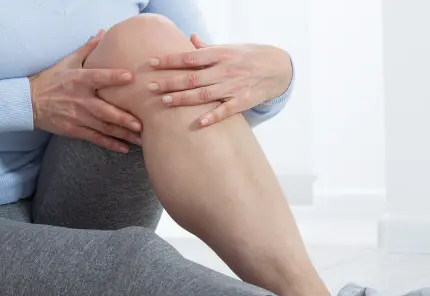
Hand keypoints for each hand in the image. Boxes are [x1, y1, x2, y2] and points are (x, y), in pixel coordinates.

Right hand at [30, 30, 142, 153]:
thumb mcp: (68, 62)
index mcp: (78, 80)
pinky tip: (124, 148)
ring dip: (123, 134)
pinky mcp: (74, 130)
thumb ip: (87, 50)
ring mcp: (77, 117)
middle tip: (141, 123)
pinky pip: (95, 138)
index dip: (113, 77)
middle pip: (104, 110)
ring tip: (141, 138)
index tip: (130, 77)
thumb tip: (103, 33)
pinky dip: (110, 144)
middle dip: (123, 119)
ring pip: (103, 127)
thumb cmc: (51, 80)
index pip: (97, 77)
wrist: (30, 103)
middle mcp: (79, 99)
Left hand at [147, 34, 292, 126]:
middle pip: (192, 77)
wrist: (279, 68)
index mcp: (220, 54)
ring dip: (183, 99)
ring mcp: (234, 87)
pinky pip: (225, 111)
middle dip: (170, 82)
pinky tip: (198, 123)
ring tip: (165, 102)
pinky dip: (212, 117)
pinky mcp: (243, 101)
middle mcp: (225, 70)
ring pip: (204, 94)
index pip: (190, 57)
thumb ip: (208, 47)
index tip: (152, 63)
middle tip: (151, 87)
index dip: (170, 60)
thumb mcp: (230, 47)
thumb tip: (190, 38)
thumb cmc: (249, 56)